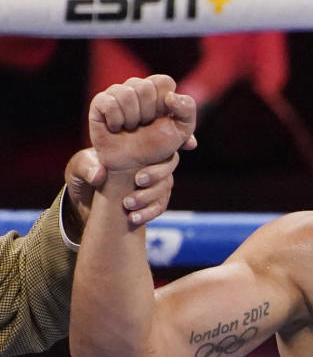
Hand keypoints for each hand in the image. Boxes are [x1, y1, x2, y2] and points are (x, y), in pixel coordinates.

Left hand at [64, 148, 182, 227]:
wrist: (85, 202)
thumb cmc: (84, 174)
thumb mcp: (78, 166)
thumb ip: (86, 167)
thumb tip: (100, 175)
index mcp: (137, 145)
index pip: (164, 139)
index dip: (182, 139)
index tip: (189, 144)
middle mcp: (150, 161)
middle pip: (169, 162)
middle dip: (158, 172)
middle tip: (138, 180)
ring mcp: (153, 182)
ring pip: (166, 186)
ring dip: (150, 195)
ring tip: (128, 203)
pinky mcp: (151, 201)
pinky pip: (160, 205)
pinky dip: (149, 212)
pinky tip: (134, 218)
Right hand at [89, 75, 197, 172]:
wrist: (134, 166)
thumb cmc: (159, 146)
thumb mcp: (182, 130)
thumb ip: (187, 109)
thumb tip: (170, 96)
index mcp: (158, 90)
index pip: (164, 81)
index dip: (165, 103)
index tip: (163, 118)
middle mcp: (137, 87)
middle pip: (145, 87)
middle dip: (149, 114)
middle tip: (145, 126)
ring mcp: (117, 93)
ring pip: (126, 94)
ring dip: (132, 119)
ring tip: (131, 128)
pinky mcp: (100, 103)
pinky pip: (109, 103)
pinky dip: (116, 121)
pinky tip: (116, 128)